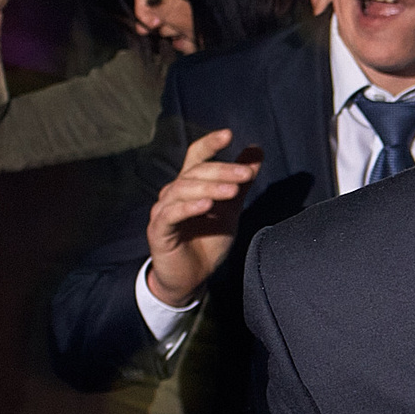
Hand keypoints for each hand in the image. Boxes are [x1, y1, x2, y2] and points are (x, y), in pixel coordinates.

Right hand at [144, 129, 262, 306]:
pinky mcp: (158, 231)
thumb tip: (256, 151)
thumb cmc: (207, 241)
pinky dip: (189, 208)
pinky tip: (206, 205)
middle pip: (195, 172)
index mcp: (190, 185)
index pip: (196, 156)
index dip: (209, 143)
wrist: (192, 278)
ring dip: (210, 188)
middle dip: (223, 170)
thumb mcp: (230, 209)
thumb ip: (241, 181)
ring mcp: (164, 211)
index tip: (228, 134)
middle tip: (246, 173)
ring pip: (183, 190)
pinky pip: (171, 215)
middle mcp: (173, 193)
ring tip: (233, 191)